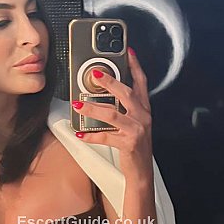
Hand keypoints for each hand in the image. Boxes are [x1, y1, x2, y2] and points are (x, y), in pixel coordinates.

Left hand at [71, 47, 152, 178]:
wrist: (141, 172)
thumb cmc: (135, 146)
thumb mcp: (133, 124)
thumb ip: (124, 109)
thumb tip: (105, 95)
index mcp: (144, 110)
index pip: (141, 83)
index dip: (135, 66)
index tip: (127, 52)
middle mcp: (142, 117)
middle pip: (126, 93)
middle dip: (110, 82)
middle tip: (95, 74)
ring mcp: (136, 130)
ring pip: (113, 114)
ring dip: (93, 107)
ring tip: (79, 104)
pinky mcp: (129, 143)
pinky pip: (106, 137)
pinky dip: (91, 135)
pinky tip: (81, 133)